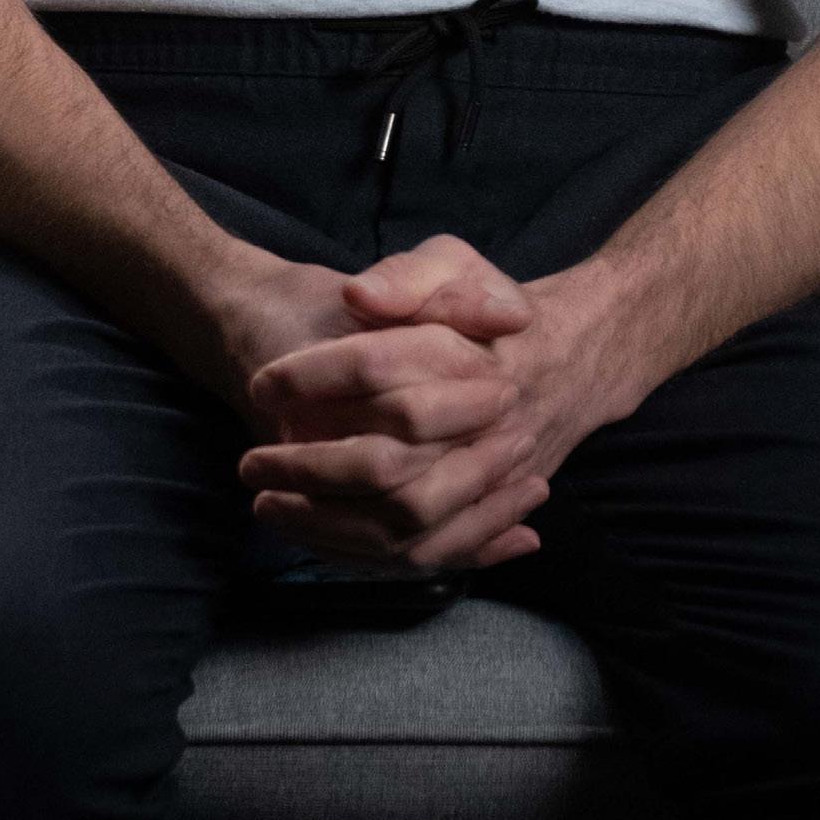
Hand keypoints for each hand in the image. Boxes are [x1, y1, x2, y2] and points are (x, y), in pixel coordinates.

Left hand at [236, 235, 632, 572]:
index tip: (262, 382)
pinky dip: (369, 556)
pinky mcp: (491, 511)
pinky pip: (429, 554)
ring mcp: (493, 475)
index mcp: (470, 352)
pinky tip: (316, 540)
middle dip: (308, 470)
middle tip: (250, 464)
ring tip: (267, 507)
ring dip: (328, 526)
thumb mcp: (453, 263)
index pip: (379, 367)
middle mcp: (486, 421)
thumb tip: (358, 296)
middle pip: (387, 465)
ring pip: (406, 526)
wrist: (569, 357)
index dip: (312, 376)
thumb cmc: (487, 306)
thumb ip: (407, 276)